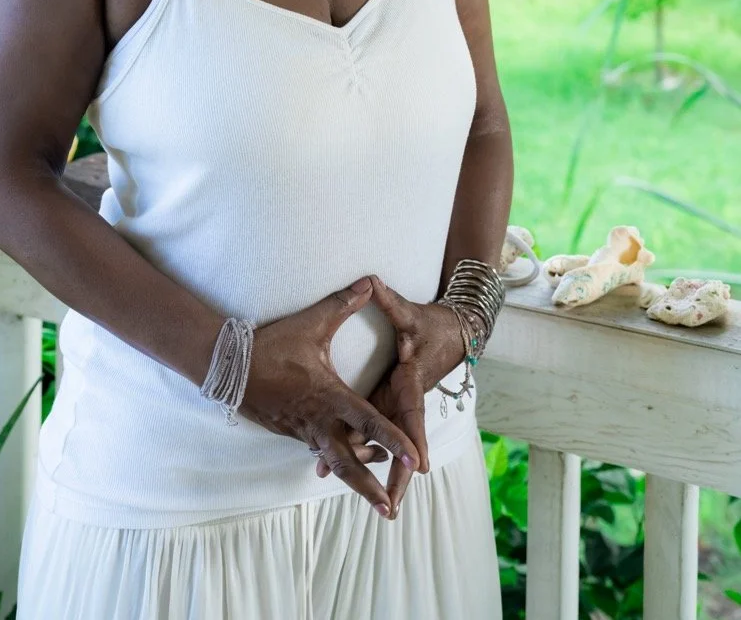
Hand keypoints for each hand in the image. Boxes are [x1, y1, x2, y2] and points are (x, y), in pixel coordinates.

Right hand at [240, 277, 419, 516]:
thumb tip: (370, 282)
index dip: (395, 442)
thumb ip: (342, 304)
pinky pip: (317, 451)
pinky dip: (334, 461)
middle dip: (371, 488)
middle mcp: (319, 421)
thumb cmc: (272, 345)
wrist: (229, 366)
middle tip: (391, 511)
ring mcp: (302, 431)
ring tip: (377, 499)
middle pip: (350, 462)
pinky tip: (342, 468)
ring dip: (355, 479)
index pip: (369, 423)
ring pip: (334, 460)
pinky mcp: (290, 432)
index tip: (416, 461)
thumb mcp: (311, 323)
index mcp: (329, 397)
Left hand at [314, 275, 465, 517]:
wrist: (451, 331)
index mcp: (412, 382)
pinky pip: (374, 432)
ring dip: (379, 470)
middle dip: (398, 476)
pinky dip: (364, 452)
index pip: (414, 415)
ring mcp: (397, 405)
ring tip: (368, 500)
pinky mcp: (387, 403)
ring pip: (387, 443)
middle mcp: (406, 400)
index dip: (415, 440)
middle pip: (402, 444)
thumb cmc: (432, 324)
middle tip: (389, 507)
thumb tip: (372, 282)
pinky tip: (339, 466)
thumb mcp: (410, 313)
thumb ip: (389, 301)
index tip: (420, 467)